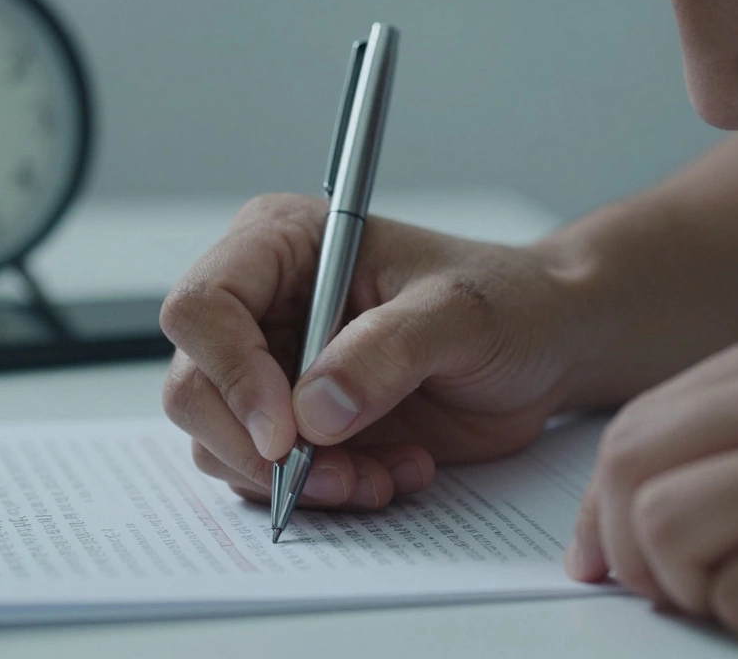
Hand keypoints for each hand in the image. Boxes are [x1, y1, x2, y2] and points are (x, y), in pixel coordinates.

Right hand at [160, 194, 586, 509]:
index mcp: (282, 245)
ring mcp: (273, 370)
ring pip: (224, 443)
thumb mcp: (461, 312)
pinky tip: (392, 473)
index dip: (230, 373)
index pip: (203, 306)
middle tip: (336, 472)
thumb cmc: (506, 302)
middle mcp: (262, 306)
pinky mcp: (297, 426)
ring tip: (382, 473)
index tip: (286, 433)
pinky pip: (269, 477)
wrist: (542, 348)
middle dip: (259, 447)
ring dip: (299, 479)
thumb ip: (389, 351)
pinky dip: (325, 492)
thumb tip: (314, 410)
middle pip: (194, 386)